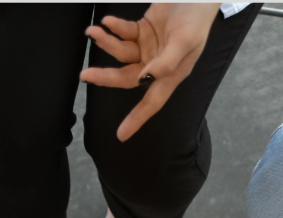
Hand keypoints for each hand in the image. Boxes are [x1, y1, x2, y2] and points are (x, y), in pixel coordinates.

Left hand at [80, 4, 220, 140]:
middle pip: (127, 77)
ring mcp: (148, 48)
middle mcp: (156, 65)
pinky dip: (115, 28)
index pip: (152, 101)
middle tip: (85, 75)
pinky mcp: (143, 30)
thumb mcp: (185, 40)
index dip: (137, 118)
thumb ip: (166, 62)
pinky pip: (125, 33)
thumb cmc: (197, 18)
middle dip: (106, 76)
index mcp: (170, 74)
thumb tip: (144, 80)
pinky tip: (107, 22)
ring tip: (94, 32)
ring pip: (122, 53)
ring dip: (106, 43)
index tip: (121, 135)